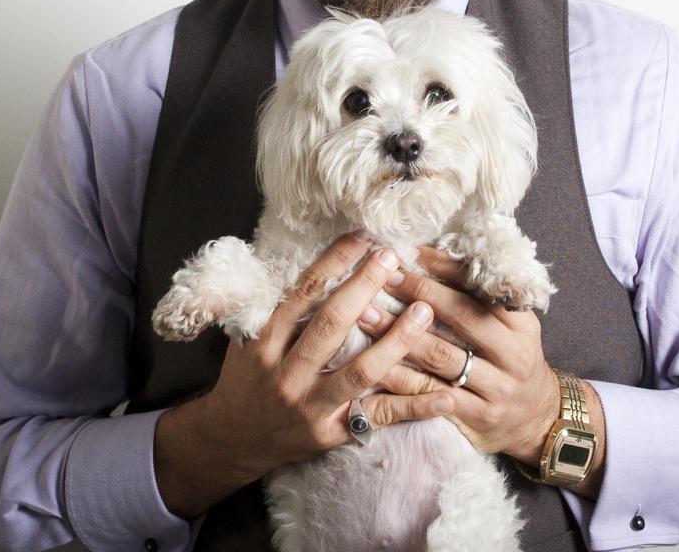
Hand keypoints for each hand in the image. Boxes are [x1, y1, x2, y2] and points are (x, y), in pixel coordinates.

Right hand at [153, 233, 453, 518]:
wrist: (232, 441)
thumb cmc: (247, 378)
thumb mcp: (248, 337)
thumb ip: (277, 304)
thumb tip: (313, 258)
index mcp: (266, 342)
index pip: (303, 293)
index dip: (334, 261)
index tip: (363, 237)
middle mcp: (287, 374)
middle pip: (331, 325)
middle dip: (365, 287)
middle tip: (394, 258)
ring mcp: (311, 407)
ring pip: (360, 371)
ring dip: (397, 340)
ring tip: (425, 311)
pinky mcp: (332, 434)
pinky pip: (379, 417)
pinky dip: (414, 407)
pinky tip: (446, 393)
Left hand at [358, 245, 561, 465]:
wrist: (538, 418)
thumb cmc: (512, 357)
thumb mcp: (512, 325)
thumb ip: (480, 296)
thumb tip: (432, 255)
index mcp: (520, 322)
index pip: (480, 286)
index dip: (444, 267)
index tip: (411, 252)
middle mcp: (512, 353)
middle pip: (462, 316)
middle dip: (419, 293)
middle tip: (385, 277)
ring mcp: (496, 387)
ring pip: (442, 356)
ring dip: (400, 334)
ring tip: (367, 314)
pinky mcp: (478, 415)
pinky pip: (433, 394)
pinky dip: (403, 380)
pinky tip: (376, 365)